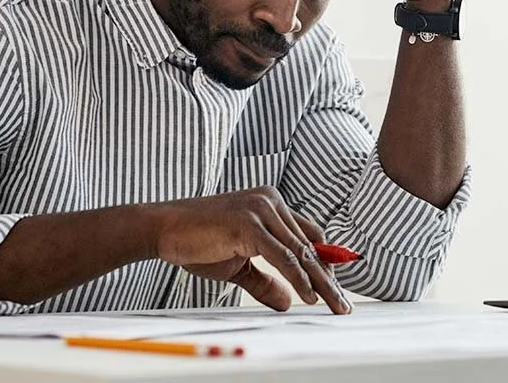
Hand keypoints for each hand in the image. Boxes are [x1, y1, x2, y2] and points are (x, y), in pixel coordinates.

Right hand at [153, 187, 351, 313]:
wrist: (164, 229)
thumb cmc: (198, 241)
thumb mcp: (238, 265)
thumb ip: (264, 280)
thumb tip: (287, 301)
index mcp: (270, 204)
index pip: (308, 234)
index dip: (325, 261)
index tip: (336, 286)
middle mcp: (270, 201)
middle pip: (310, 244)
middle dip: (329, 277)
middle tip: (343, 304)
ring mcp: (260, 209)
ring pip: (301, 251)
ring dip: (321, 282)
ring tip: (334, 305)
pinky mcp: (248, 223)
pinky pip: (282, 256)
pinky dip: (298, 278)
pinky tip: (308, 296)